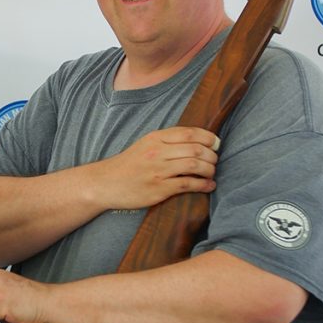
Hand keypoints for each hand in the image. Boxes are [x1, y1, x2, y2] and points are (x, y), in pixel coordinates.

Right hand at [92, 126, 218, 209]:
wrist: (105, 183)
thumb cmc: (128, 165)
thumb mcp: (145, 145)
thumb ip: (167, 141)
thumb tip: (197, 141)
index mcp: (156, 138)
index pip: (190, 133)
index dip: (209, 138)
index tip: (216, 144)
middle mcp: (158, 152)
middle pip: (196, 149)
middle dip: (212, 156)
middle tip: (215, 161)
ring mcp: (158, 171)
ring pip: (195, 166)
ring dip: (210, 170)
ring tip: (212, 173)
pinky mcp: (159, 189)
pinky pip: (188, 185)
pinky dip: (204, 185)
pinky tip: (209, 186)